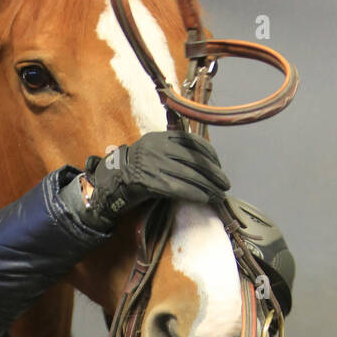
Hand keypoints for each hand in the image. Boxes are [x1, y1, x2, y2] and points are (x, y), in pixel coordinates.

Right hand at [79, 130, 230, 232]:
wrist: (111, 181)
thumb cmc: (137, 168)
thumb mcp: (154, 151)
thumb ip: (173, 151)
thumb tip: (201, 162)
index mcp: (160, 138)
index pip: (192, 143)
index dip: (210, 155)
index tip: (219, 166)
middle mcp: (157, 148)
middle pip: (193, 161)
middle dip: (213, 174)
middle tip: (225, 184)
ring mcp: (152, 165)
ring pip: (188, 175)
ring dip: (207, 187)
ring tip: (218, 194)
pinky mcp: (149, 182)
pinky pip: (177, 188)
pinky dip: (194, 193)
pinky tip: (205, 198)